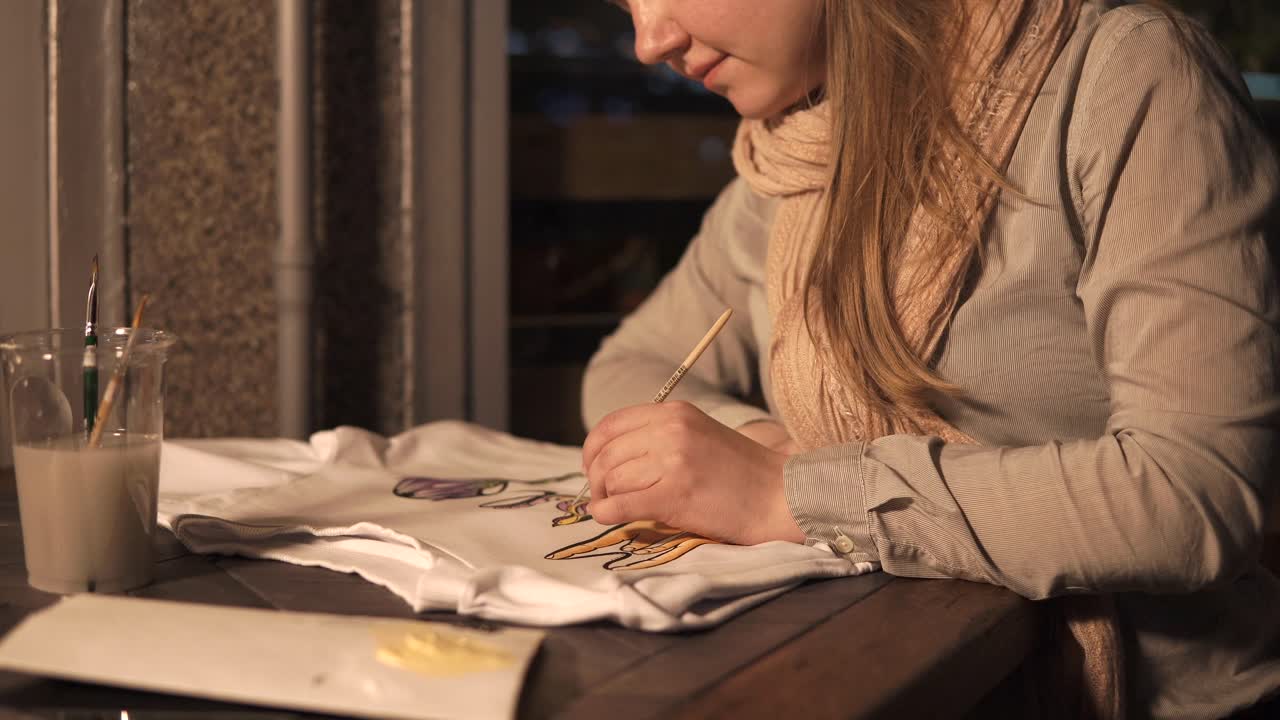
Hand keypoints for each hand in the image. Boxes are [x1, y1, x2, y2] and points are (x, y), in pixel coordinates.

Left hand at [581, 401, 805, 545]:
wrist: (780, 496)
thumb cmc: (742, 473)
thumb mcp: (699, 435)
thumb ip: (660, 437)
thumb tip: (612, 456)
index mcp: (675, 412)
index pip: (611, 424)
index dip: (593, 448)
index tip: (593, 468)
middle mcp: (671, 430)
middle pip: (606, 452)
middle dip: (595, 477)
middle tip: (602, 495)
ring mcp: (673, 461)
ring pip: (611, 478)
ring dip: (603, 497)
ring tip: (612, 507)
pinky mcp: (675, 494)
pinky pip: (621, 504)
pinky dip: (606, 513)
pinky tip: (608, 517)